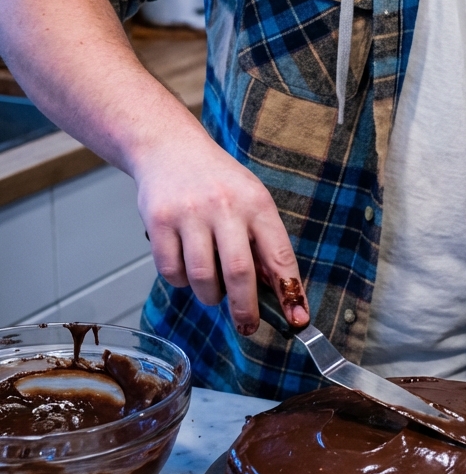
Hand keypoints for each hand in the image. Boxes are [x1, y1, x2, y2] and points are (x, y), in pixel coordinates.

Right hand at [133, 127, 308, 335]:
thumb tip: (278, 292)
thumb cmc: (216, 180)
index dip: (291, 292)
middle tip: (247, 326)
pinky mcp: (159, 222)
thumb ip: (262, 241)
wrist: (169, 148)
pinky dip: (181, 281)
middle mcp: (224, 207)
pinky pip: (172, 271)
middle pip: (240, 272)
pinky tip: (186, 268)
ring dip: (210, 296)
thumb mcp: (250, 199)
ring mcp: (189, 214)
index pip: (280, 254)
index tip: (298, 319)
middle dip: (246, 309)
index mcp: (256, 203)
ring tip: (213, 289)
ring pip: (203, 278)